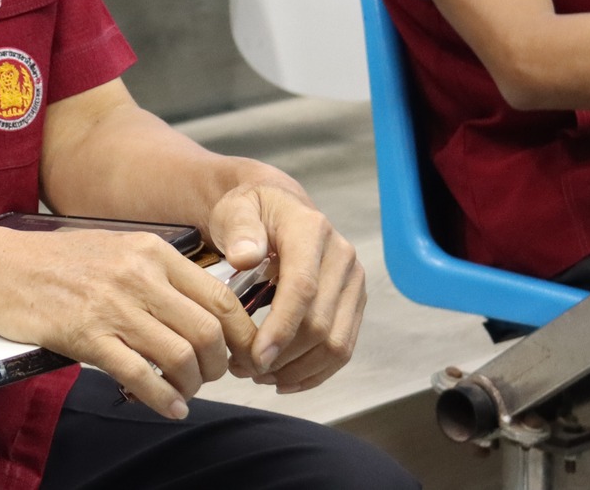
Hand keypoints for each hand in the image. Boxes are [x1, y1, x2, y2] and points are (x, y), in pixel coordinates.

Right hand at [0, 226, 257, 418]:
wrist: (0, 267)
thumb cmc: (57, 261)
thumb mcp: (117, 248)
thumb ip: (158, 272)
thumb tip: (201, 307)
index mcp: (152, 252)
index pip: (219, 297)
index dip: (240, 334)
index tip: (242, 353)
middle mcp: (139, 275)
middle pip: (207, 331)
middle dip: (219, 364)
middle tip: (211, 375)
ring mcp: (112, 306)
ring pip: (180, 356)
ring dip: (192, 384)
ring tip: (185, 392)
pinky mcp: (87, 336)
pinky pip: (140, 375)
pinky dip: (163, 398)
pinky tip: (168, 407)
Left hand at [205, 180, 365, 393]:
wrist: (276, 208)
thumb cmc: (250, 212)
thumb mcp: (235, 210)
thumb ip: (238, 230)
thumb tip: (244, 257)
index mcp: (311, 230)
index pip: (303, 287)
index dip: (281, 327)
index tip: (255, 357)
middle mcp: (341, 256)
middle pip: (321, 323)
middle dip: (283, 356)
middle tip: (244, 369)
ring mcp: (352, 281)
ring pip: (336, 343)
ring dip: (298, 369)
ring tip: (260, 376)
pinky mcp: (354, 302)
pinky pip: (343, 348)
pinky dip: (315, 372)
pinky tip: (285, 381)